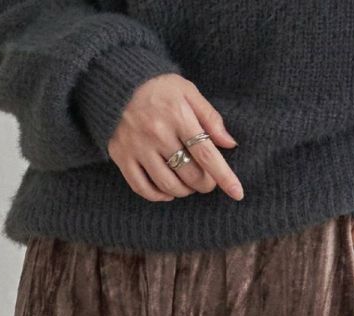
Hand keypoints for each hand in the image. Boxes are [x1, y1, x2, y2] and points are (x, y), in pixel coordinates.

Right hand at [108, 74, 243, 203]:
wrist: (116, 82)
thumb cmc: (158, 88)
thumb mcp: (187, 92)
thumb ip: (210, 117)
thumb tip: (229, 144)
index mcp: (178, 116)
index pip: (206, 153)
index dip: (224, 176)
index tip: (238, 193)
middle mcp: (157, 133)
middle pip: (189, 174)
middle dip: (205, 183)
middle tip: (207, 180)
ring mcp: (138, 146)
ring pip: (168, 185)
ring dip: (184, 191)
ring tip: (189, 185)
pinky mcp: (122, 156)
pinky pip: (142, 188)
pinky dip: (159, 196)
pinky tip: (168, 191)